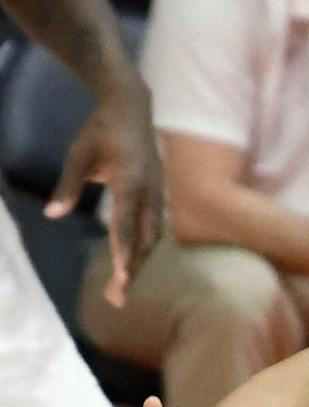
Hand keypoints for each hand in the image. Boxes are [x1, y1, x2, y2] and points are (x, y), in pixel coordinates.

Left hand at [48, 84, 163, 307]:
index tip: (119, 279)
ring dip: (138, 264)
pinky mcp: (159, 194)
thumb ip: (67, 186)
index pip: (127, 225)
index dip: (122, 254)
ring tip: (122, 288)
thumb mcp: (78, 155)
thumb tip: (51, 215)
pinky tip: (132, 261)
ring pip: (153, 238)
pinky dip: (144, 248)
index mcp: (131, 182)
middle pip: (145, 241)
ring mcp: (159, 194)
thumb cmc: (100, 130)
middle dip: (130, 272)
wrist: (131, 107)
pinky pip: (155, 228)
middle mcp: (151, 192)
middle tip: (116, 300)